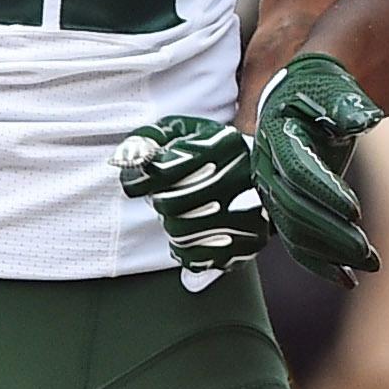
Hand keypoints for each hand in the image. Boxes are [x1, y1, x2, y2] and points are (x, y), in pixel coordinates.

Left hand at [114, 116, 271, 288]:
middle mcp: (240, 175)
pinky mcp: (251, 240)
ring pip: (181, 232)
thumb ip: (149, 138)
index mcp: (222, 143)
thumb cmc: (211, 151)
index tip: (138, 182)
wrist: (261, 172)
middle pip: (170, 203)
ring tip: (182, 213)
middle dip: (160, 201)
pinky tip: (191, 236)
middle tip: (167, 195)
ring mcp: (250, 210)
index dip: (140, 179)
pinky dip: (185, 250)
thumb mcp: (181, 131)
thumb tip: (128, 159)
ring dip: (172, 225)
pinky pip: (198, 257)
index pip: (162, 170)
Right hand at [250, 54, 383, 285]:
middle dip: (332, 233)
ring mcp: (272, 194)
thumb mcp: (334, 91)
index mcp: (276, 137)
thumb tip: (367, 119)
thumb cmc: (322, 93)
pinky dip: (322, 263)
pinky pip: (298, 243)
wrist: (301, 101)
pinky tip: (349, 279)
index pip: (298, 172)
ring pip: (296, 233)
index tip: (356, 211)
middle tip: (368, 251)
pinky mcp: (284, 210)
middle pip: (295, 210)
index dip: (325, 192)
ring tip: (371, 264)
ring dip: (332, 253)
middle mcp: (267, 169)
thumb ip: (348, 106)